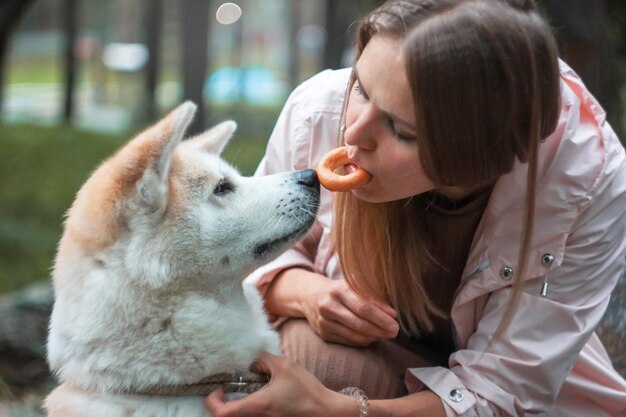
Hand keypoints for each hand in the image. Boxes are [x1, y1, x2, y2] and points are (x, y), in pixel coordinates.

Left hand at [205, 352, 353, 416]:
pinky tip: (261, 392)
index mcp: (257, 406)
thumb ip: (263, 359)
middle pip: (226, 416)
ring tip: (248, 387)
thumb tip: (250, 360)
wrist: (326, 411)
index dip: (213, 400)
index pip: (220, 412)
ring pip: (239, 415)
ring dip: (237, 403)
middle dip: (223, 401)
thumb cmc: (307, 390)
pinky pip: (252, 415)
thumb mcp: (284, 366)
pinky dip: (250, 405)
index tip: (220, 387)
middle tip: (229, 386)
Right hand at [300, 279, 398, 345]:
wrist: (309, 296)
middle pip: (360, 324)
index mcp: (339, 290)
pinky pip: (348, 341)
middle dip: (380, 330)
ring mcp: (324, 321)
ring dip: (373, 337)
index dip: (381, 317)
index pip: (363, 307)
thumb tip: (392, 315)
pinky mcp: (323, 334)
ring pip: (354, 335)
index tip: (395, 323)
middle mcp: (329, 306)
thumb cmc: (339, 290)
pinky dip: (362, 340)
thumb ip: (372, 298)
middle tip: (394, 332)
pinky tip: (371, 337)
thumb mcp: (353, 286)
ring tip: (385, 335)